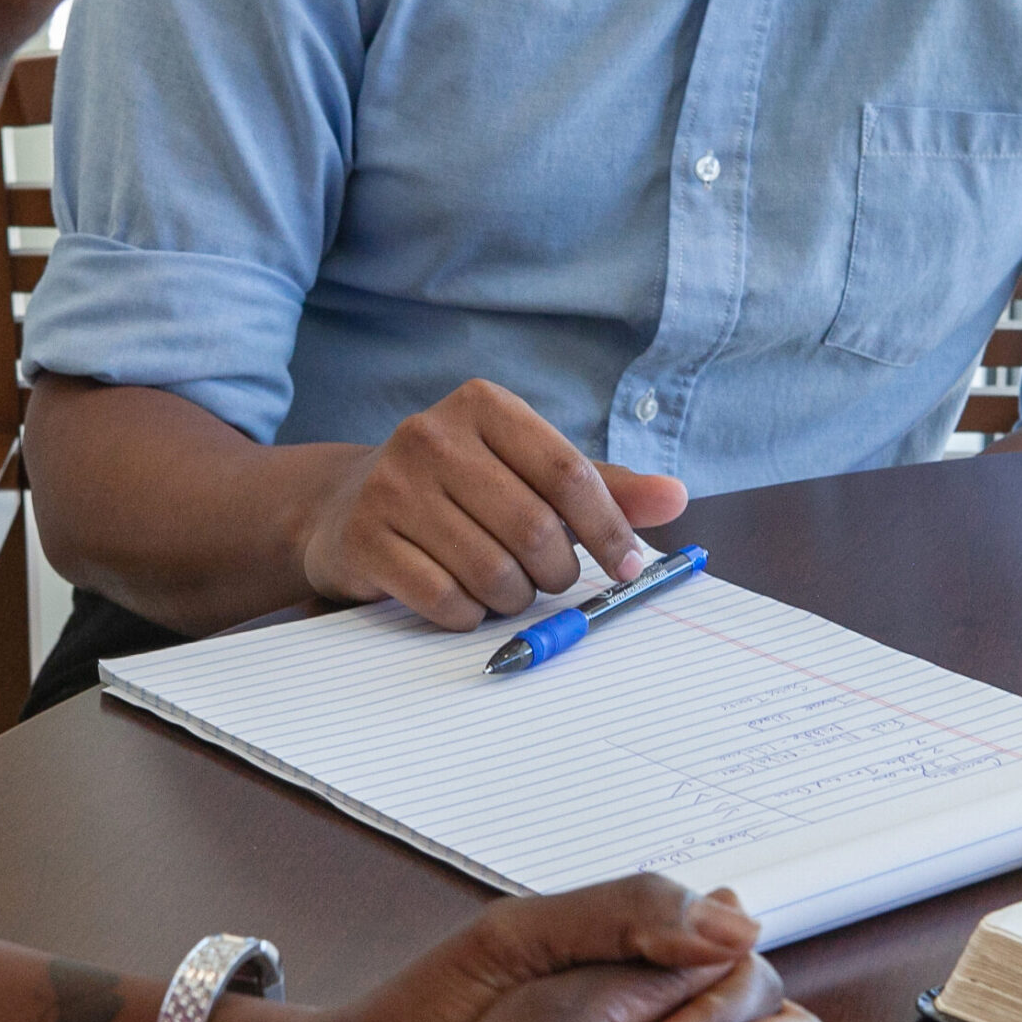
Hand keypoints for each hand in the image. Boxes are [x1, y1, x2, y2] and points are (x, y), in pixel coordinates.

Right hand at [296, 379, 687, 629]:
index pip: (568, 472)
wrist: (346, 506)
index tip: (627, 568)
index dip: (608, 529)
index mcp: (484, 405)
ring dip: (512, 598)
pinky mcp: (364, 539)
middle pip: (533, 528)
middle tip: (549, 579)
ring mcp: (391, 486)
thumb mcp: (526, 472)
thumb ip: (601, 486)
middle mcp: (431, 435)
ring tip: (502, 587)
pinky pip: (444, 599)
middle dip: (556, 572)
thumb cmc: (458, 491)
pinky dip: (468, 616)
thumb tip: (675, 497)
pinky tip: (463, 602)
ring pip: (491, 571)